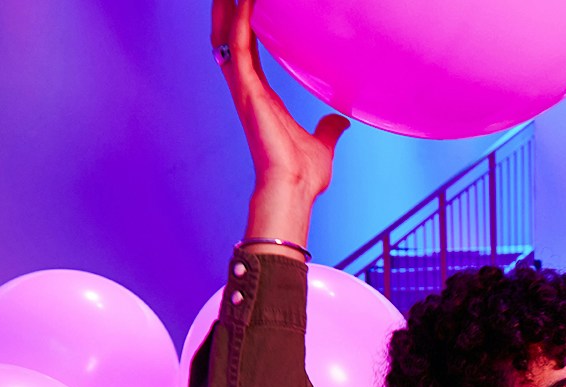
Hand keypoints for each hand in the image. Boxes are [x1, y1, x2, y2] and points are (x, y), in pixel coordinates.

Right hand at [211, 0, 346, 241]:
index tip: (245, 5)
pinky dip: (238, 21)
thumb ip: (328, 130)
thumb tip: (339, 122)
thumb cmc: (303, 175)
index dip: (245, 26)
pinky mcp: (247, 91)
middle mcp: (249, 90)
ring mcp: (244, 89)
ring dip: (226, 9)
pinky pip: (237, 46)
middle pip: (229, 39)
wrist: (294, 188)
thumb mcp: (321, 144)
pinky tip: (242, 1)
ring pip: (226, 37)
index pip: (248, 52)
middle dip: (226, 11)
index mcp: (264, 98)